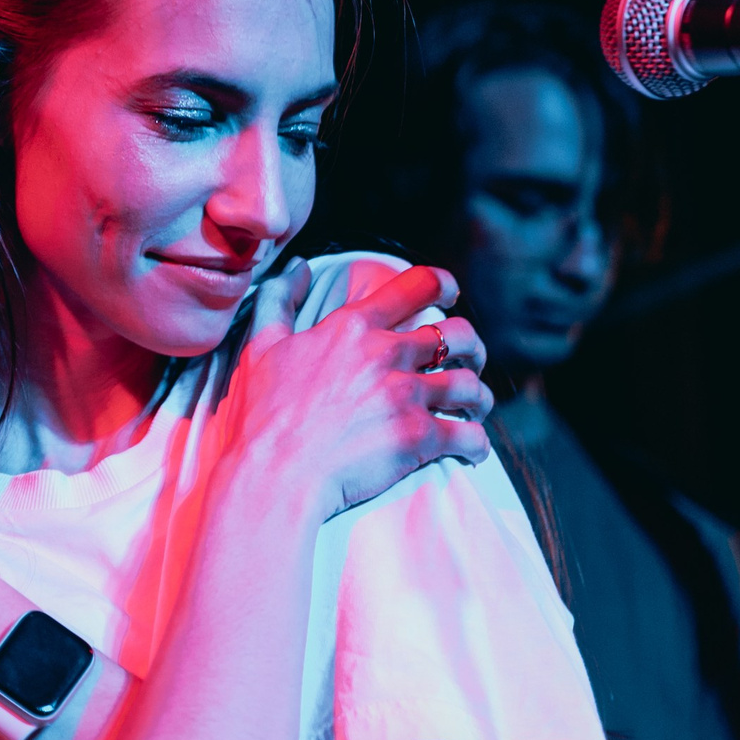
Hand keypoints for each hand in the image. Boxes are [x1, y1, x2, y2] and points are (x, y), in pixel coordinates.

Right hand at [218, 260, 491, 526]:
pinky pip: (470, 435)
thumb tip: (297, 266)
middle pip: (457, 334)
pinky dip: (477, 442)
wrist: (273, 474)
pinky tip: (472, 448)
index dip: (444, 283)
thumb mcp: (261, 346)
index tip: (452, 293)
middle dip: (472, 347)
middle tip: (469, 360)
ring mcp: (405, 395)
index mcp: (355, 326)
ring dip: (478, 396)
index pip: (417, 285)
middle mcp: (387, 353)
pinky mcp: (418, 437)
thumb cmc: (263, 414)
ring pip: (469, 384)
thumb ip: (279, 299)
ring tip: (474, 407)